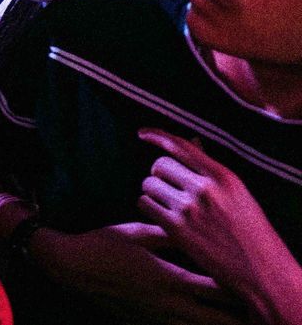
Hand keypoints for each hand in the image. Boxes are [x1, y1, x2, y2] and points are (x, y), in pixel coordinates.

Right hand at [30, 222, 246, 324]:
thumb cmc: (102, 244)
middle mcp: (165, 301)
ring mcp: (155, 315)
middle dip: (233, 317)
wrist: (70, 266)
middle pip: (211, 318)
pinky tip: (198, 323)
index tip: (248, 283)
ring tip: (229, 320)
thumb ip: (169, 235)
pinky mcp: (144, 321)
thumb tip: (194, 230)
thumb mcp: (136, 232)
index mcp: (166, 277)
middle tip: (249, 311)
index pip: (211, 287)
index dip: (233, 288)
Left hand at [141, 129, 301, 317]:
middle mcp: (205, 189)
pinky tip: (163, 217)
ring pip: (148, 184)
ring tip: (170, 205)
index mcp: (224, 177)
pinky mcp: (176, 229)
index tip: (142, 133)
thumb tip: (193, 142)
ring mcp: (189, 209)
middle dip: (161, 175)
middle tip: (171, 189)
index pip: (182, 146)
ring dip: (154, 193)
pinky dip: (149, 208)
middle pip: (159, 165)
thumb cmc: (253, 233)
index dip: (157, 136)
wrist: (262, 272)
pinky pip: (145, 204)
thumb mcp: (239, 195)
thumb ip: (212, 170)